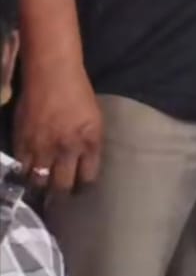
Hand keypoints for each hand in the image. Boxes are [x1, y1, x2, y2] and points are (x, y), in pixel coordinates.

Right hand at [14, 65, 102, 194]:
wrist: (52, 75)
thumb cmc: (79, 95)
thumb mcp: (95, 122)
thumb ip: (90, 145)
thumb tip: (83, 166)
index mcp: (89, 143)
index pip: (88, 178)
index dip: (83, 187)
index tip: (80, 192)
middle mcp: (66, 149)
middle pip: (62, 185)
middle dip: (61, 195)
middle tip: (59, 201)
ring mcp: (42, 147)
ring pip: (38, 181)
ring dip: (40, 188)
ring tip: (41, 193)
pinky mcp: (21, 141)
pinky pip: (20, 167)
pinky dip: (23, 175)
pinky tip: (25, 178)